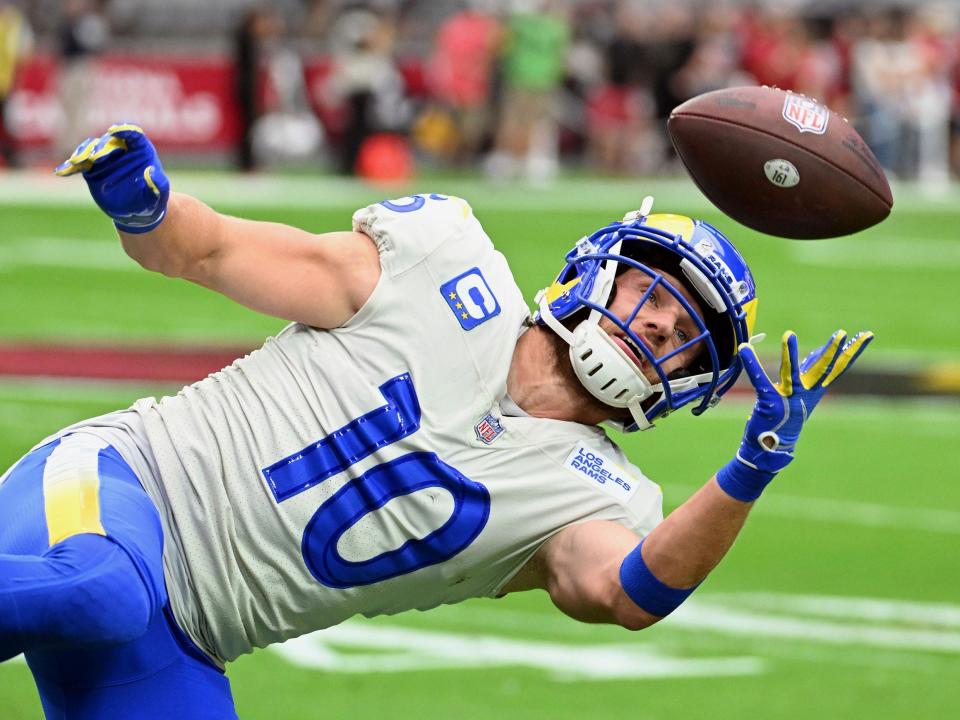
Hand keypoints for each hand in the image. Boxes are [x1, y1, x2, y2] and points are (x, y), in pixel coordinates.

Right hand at [55, 123, 169, 233]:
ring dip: (84, 153)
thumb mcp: (159, 195)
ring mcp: (104, 158)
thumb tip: (150, 171)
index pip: (134, 135)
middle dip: (101, 147)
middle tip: (96, 157)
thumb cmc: (152, 200)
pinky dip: (70, 167)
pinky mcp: (91, 169)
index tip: (115, 130)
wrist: (137, 212)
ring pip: (91, 149)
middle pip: (109, 141)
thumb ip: (158, 184)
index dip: (124, 130)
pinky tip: (61, 172)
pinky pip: (79, 165)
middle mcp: (121, 150)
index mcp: (141, 150)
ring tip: (79, 161)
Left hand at [716, 329, 873, 501]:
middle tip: (842, 333)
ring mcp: (788, 398)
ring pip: (791, 372)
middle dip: (832, 351)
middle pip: (822, 369)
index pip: (838, 367)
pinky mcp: (769, 403)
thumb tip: (817, 353)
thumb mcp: (800, 394)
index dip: (853, 351)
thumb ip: (807, 373)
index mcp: (814, 391)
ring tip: (789, 333)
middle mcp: (805, 394)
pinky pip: (760, 380)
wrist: (771, 449)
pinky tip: (744, 348)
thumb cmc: (784, 417)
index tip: (867, 334)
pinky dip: (751, 363)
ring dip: (789, 352)